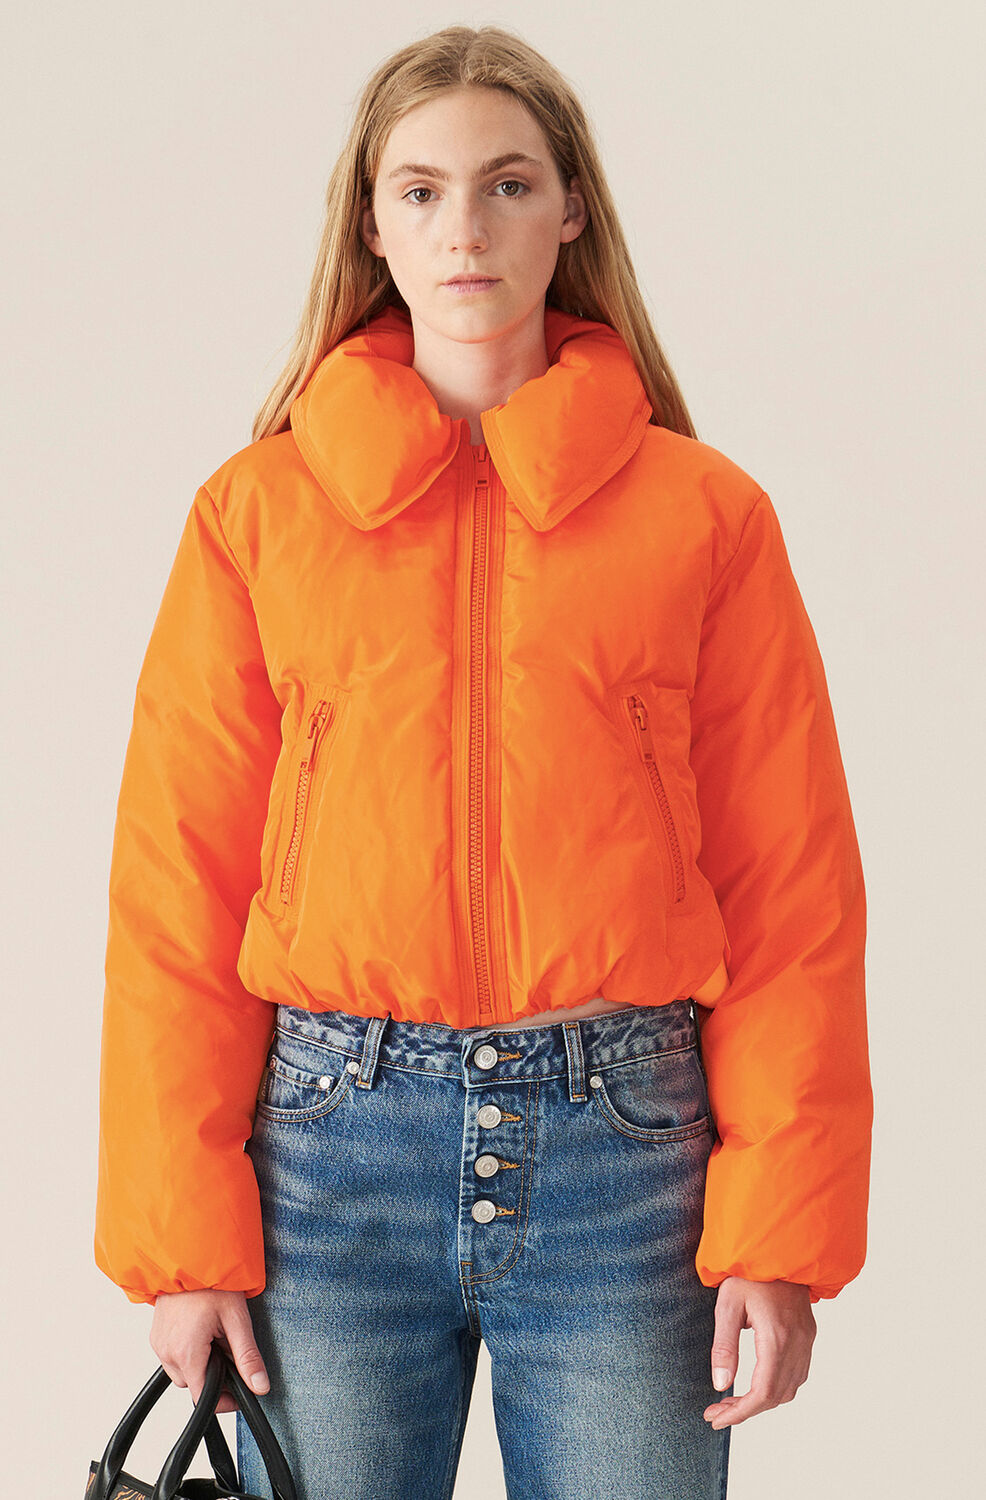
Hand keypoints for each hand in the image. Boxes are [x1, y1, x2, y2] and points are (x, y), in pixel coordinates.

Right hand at [150, 1288, 270, 1414]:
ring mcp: (159, 1344)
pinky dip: (189, 1352)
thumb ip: (248, 1357)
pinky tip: (201, 1331)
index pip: (202, 1397)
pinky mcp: (156, 1336)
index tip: (239, 1394)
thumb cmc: (211, 1283)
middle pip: (194, 1384)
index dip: (224, 1400)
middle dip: (214, 1375)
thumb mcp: (237, 1320)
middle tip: (231, 1350)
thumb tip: (260, 1386)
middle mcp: (167, 1352)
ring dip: (201, 1363)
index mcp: (187, 1353)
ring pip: (183, 1371)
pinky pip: (173, 1356)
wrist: (189, 1256)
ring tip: (216, 1337)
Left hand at [703, 1277, 815, 1428]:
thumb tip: (720, 1385)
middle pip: (776, 1396)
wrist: (780, 1247)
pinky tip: (756, 1383)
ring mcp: (806, 1339)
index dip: (740, 1412)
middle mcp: (797, 1343)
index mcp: (777, 1337)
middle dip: (746, 1410)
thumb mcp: (727, 1304)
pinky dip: (777, 1387)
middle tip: (718, 1411)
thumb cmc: (749, 1273)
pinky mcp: (808, 1334)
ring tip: (732, 1401)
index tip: (716, 1418)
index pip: (762, 1392)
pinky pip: (798, 1374)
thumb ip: (724, 1345)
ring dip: (762, 1401)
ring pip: (790, 1388)